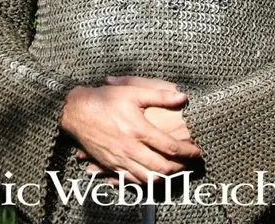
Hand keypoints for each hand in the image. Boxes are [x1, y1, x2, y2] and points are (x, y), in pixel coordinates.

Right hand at [59, 83, 199, 184]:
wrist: (77, 111)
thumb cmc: (105, 99)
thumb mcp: (133, 91)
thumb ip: (160, 95)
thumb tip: (183, 96)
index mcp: (139, 130)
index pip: (170, 147)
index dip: (187, 151)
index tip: (197, 150)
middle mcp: (130, 149)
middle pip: (162, 167)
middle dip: (180, 167)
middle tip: (190, 163)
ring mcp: (120, 160)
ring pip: (147, 178)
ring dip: (165, 177)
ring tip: (176, 171)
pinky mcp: (110, 165)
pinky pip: (131, 181)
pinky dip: (145, 182)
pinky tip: (152, 177)